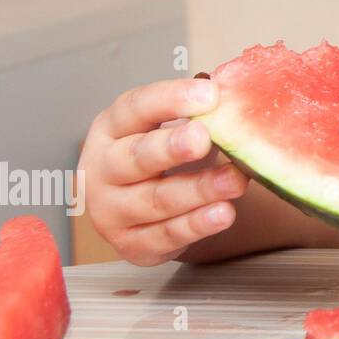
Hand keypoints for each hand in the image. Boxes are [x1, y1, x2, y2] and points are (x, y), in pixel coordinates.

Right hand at [78, 79, 249, 265]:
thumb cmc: (156, 154)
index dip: (171, 99)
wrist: (134, 206)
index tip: (209, 94)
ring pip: (156, 200)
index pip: (136, 108)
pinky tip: (223, 213)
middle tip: (203, 138)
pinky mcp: (131, 244)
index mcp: (112, 128)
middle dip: (171, 148)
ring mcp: (112, 210)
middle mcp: (103, 169)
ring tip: (234, 180)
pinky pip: (166, 235)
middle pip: (136, 157)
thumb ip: (197, 113)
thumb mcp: (169, 125)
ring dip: (198, 190)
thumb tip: (236, 98)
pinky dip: (196, 225)